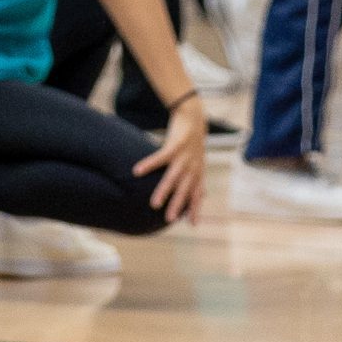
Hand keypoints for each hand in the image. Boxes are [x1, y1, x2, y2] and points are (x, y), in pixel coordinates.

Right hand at [138, 93, 209, 222]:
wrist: (193, 117)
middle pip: (184, 189)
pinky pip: (160, 157)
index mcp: (198, 172)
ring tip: (153, 204)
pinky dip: (149, 164)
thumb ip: (199, 178)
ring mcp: (184, 156)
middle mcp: (193, 167)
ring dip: (163, 191)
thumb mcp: (199, 161)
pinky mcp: (175, 145)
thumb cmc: (194, 143)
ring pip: (173, 177)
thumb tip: (203, 195)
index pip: (197, 194)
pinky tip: (137, 171)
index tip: (193, 225)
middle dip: (177, 205)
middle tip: (169, 220)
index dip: (195, 209)